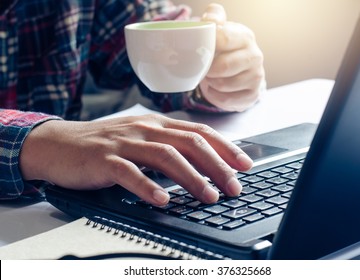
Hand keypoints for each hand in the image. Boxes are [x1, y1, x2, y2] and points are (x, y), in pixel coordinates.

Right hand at [19, 115, 252, 205]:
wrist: (58, 143)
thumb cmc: (104, 144)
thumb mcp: (140, 139)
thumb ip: (167, 146)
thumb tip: (200, 163)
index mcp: (156, 125)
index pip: (198, 132)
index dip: (225, 147)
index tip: (244, 164)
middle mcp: (144, 129)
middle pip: (189, 143)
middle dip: (216, 165)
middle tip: (233, 187)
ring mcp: (124, 143)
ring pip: (165, 156)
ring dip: (191, 178)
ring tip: (209, 196)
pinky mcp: (103, 159)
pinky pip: (128, 173)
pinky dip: (148, 187)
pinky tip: (162, 200)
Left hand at [199, 3, 264, 111]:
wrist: (242, 73)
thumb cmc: (226, 50)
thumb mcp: (221, 29)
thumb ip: (214, 17)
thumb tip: (209, 20)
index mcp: (245, 36)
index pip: (223, 38)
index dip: (207, 45)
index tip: (201, 49)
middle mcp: (255, 56)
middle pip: (223, 66)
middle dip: (208, 70)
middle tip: (204, 69)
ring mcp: (256, 76)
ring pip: (223, 85)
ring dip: (211, 83)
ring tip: (210, 78)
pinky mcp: (252, 94)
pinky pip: (226, 99)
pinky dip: (216, 96)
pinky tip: (216, 89)